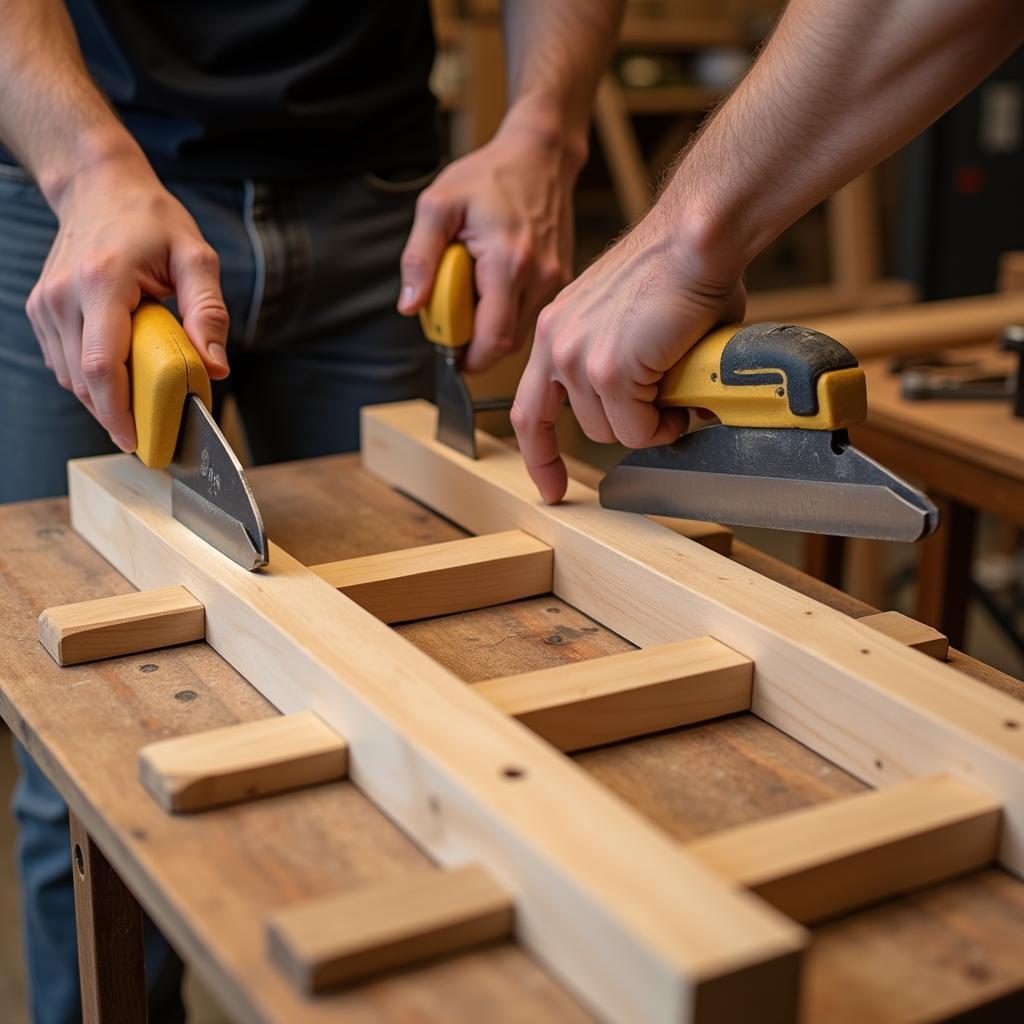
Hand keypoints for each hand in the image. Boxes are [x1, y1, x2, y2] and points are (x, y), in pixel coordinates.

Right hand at [27, 154, 228, 451]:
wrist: (100, 187)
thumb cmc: (153, 221)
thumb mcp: (197, 259)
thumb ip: (209, 314)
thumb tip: (216, 368)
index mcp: (103, 283)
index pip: (104, 366)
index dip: (119, 413)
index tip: (138, 442)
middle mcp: (64, 296)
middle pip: (85, 381)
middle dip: (117, 415)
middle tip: (152, 436)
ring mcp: (46, 304)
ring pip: (70, 377)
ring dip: (104, 400)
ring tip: (141, 406)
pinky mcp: (41, 310)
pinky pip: (64, 362)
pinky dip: (91, 380)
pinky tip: (120, 377)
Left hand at [397, 109, 583, 372]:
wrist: (540, 155)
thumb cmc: (488, 175)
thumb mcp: (438, 205)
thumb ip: (419, 257)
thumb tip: (410, 305)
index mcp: (508, 263)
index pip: (493, 339)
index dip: (468, 357)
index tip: (448, 351)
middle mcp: (540, 277)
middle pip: (507, 344)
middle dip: (477, 343)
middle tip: (455, 317)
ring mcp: (555, 279)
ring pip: (521, 332)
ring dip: (492, 328)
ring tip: (474, 291)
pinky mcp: (561, 278)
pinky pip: (531, 314)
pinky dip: (508, 312)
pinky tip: (493, 284)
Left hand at [511, 205, 745, 502]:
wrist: (696, 238)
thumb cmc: (678, 268)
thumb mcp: (627, 323)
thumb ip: (626, 368)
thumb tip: (660, 407)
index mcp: (555, 330)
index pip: (529, 409)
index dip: (539, 455)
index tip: (550, 488)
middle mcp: (556, 344)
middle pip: (582, 426)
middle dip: (628, 425)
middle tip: (666, 407)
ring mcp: (578, 360)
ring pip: (612, 431)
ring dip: (650, 422)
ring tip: (679, 387)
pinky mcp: (610, 371)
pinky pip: (639, 428)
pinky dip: (666, 423)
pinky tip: (684, 393)